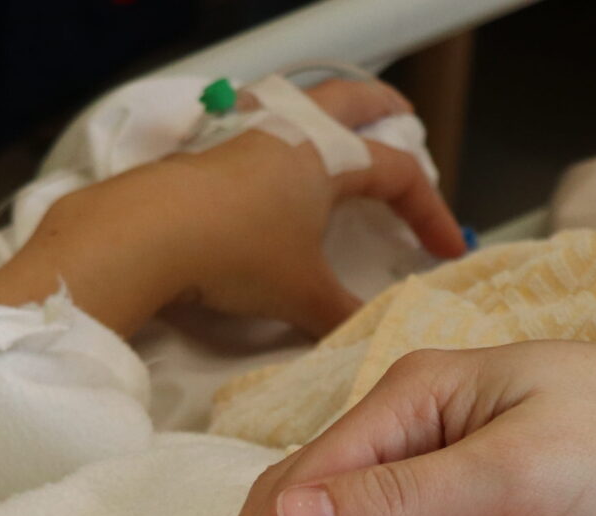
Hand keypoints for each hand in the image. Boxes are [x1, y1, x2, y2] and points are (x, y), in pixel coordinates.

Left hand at [150, 76, 467, 333]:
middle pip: (348, 101)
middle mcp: (289, 135)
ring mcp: (243, 139)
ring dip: (323, 114)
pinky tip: (270, 164)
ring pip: (297, 107)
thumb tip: (365, 334)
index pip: (397, 174)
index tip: (448, 248)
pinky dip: (281, 139)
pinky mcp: (206, 157)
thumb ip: (339, 313)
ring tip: (334, 131)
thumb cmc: (236, 252)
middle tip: (402, 114)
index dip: (431, 212)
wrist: (148, 234)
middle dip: (381, 107)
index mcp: (326, 157)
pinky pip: (259, 133)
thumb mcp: (300, 293)